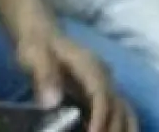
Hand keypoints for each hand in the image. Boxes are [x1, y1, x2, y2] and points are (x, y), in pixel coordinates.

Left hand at [17, 30, 136, 131]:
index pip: (101, 94)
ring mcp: (105, 83)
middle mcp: (103, 75)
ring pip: (124, 109)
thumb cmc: (38, 46)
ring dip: (122, 128)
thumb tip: (52, 103)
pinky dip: (122, 126)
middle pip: (117, 105)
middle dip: (113, 128)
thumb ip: (43, 76)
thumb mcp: (34, 56)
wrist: (43, 36)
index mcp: (89, 65)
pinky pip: (120, 111)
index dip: (100, 116)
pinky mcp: (102, 93)